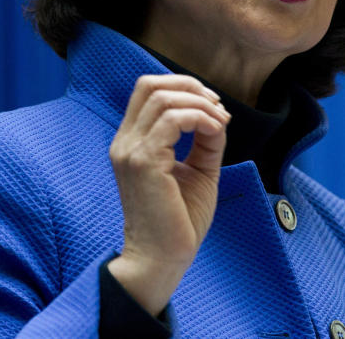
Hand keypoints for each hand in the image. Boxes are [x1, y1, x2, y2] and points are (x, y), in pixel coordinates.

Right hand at [106, 74, 229, 314]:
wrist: (162, 259)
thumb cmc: (178, 221)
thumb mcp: (197, 170)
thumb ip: (205, 140)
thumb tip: (218, 115)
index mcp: (132, 141)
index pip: (148, 90)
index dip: (183, 87)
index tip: (213, 106)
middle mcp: (125, 142)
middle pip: (150, 84)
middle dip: (190, 86)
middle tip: (217, 106)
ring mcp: (131, 151)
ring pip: (163, 98)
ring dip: (199, 103)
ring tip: (220, 122)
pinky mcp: (143, 162)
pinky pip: (172, 120)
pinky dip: (199, 117)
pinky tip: (215, 131)